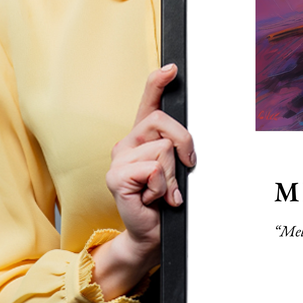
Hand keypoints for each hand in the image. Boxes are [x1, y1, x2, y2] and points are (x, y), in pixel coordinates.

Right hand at [91, 64, 195, 298]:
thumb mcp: (176, 168)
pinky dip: (162, 187)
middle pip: (163, 122)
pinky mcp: (116, 177)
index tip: (172, 68)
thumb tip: (187, 140)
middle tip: (185, 168)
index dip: (158, 82)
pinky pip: (153, 169)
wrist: (151, 233)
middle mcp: (127, 143)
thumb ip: (177, 148)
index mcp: (142, 137)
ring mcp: (118, 159)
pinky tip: (153, 199)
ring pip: (163, 149)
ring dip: (172, 175)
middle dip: (184, 144)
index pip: (148, 102)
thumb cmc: (165, 200)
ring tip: (164, 191)